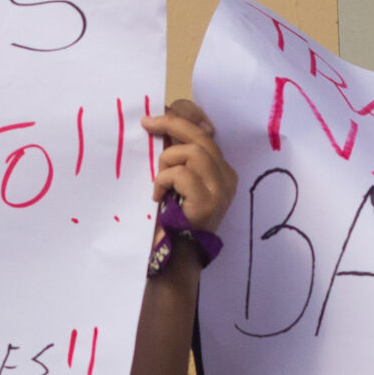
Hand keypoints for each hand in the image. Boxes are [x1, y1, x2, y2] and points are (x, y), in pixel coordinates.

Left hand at [143, 99, 236, 237]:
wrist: (179, 257)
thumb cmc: (174, 219)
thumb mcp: (179, 183)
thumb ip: (180, 160)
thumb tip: (163, 125)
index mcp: (222, 171)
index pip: (208, 134)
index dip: (186, 118)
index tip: (160, 118)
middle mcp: (227, 177)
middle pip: (200, 136)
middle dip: (171, 124)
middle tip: (146, 123)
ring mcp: (220, 189)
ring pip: (192, 152)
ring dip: (167, 162)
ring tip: (159, 182)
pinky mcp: (208, 200)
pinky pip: (182, 174)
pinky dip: (163, 181)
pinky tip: (158, 197)